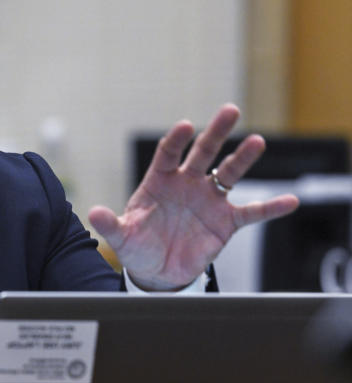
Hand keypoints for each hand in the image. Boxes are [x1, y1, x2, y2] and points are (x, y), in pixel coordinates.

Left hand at [88, 104, 299, 290]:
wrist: (158, 272)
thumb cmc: (138, 247)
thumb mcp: (123, 237)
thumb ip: (111, 224)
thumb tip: (93, 212)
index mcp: (159, 181)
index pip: (168, 154)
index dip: (176, 140)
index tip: (186, 126)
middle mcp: (187, 184)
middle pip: (203, 153)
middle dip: (215, 132)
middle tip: (231, 110)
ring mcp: (208, 201)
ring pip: (228, 174)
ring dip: (243, 158)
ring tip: (258, 141)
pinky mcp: (225, 222)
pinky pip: (251, 212)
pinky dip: (270, 207)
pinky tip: (289, 200)